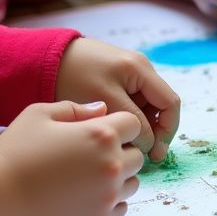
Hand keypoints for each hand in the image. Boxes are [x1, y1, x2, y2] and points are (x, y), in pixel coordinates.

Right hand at [0, 101, 142, 215]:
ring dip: (118, 177)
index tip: (101, 132)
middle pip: (138, 154)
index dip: (120, 126)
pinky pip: (122, 207)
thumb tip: (101, 110)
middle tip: (92, 155)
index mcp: (103, 134)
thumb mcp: (41, 114)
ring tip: (88, 175)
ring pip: (133, 181)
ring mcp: (108, 195)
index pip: (135, 124)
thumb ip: (77, 108)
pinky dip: (110, 200)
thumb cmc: (15, 151)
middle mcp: (112, 164)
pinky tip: (87, 194)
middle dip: (121, 151)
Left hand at [56, 37, 180, 161]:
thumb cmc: (73, 76)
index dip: (167, 131)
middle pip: (160, 106)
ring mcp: (131, 74)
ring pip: (147, 107)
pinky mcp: (118, 80)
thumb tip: (149, 143)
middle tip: (141, 157)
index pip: (170, 103)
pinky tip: (114, 134)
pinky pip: (133, 104)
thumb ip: (131, 119)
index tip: (154, 156)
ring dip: (141, 127)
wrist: (45, 58)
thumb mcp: (104, 99)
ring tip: (123, 146)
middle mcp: (142, 69)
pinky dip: (129, 120)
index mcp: (142, 69)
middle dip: (155, 132)